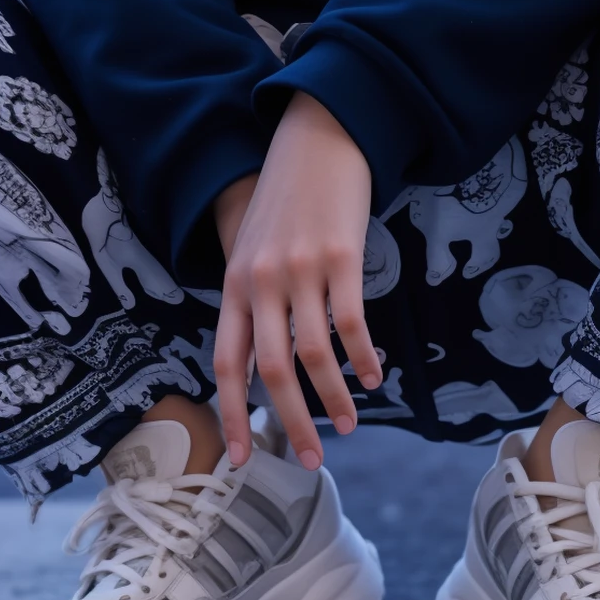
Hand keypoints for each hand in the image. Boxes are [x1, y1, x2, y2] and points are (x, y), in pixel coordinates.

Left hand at [212, 96, 380, 470]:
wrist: (316, 139)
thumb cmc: (285, 199)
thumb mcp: (252, 248)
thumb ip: (252, 300)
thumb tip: (264, 363)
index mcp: (233, 284)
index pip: (226, 363)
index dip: (232, 414)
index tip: (241, 458)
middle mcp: (261, 281)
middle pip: (272, 370)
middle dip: (292, 422)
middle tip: (312, 460)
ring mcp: (300, 269)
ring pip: (313, 354)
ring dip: (333, 399)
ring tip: (349, 424)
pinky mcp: (341, 256)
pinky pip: (351, 322)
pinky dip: (362, 357)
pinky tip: (373, 376)